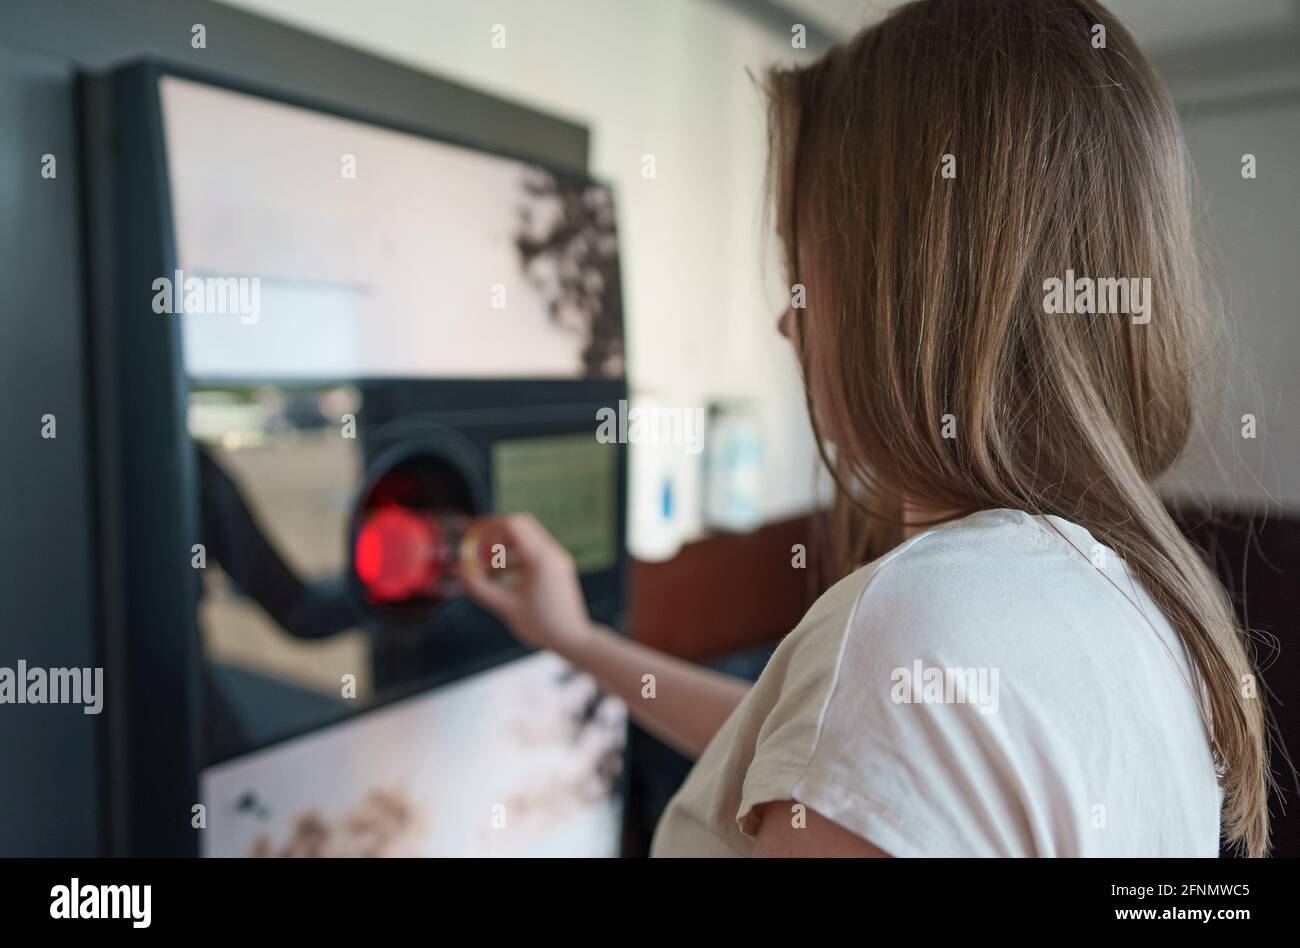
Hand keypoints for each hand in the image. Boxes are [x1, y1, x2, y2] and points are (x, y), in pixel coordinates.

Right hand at [458, 513, 594, 653]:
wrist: (572, 639)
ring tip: (487, 568)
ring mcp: (557, 558)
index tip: (471, 537)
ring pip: (526, 537)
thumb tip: (459, 570)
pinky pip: (533, 550)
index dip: (488, 526)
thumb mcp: (505, 606)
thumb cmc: (542, 626)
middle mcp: (552, 552)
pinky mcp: (557, 566)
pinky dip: (515, 556)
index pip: (512, 524)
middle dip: (495, 534)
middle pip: (520, 524)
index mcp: (541, 559)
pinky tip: (500, 575)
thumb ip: (479, 586)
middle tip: (477, 549)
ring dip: (504, 546)